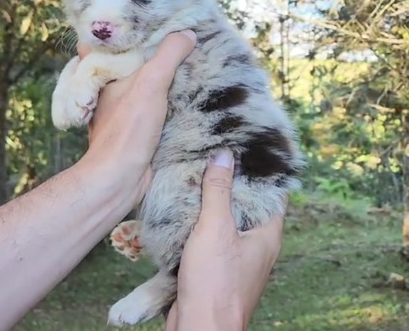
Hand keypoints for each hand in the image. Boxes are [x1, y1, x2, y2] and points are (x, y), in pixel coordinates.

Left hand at [77, 30, 196, 204]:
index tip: (147, 20)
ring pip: (141, 84)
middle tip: (174, 39)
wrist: (120, 177)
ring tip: (185, 62)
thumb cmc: (128, 129)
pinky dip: (164, 98)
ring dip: (159, 77)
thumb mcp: (150, 84)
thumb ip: (168, 56)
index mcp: (105, 74)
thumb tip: (187, 34)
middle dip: (148, 52)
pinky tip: (184, 95)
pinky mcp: (135, 126)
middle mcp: (109, 90)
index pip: (106, 42)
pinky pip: (151, 104)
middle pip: (128, 62)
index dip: (122, 30)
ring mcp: (121, 109)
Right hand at [166, 149, 285, 330]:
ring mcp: (237, 256)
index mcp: (267, 235)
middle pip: (248, 204)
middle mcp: (256, 244)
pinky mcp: (218, 265)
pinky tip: (187, 205)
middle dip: (232, 181)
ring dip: (215, 200)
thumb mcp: (216, 228)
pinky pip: (213, 234)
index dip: (263, 171)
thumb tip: (224, 155)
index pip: (273, 193)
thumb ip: (219, 191)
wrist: (199, 328)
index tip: (247, 148)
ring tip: (199, 173)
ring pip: (228, 219)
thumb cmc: (215, 282)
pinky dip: (203, 219)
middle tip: (217, 154)